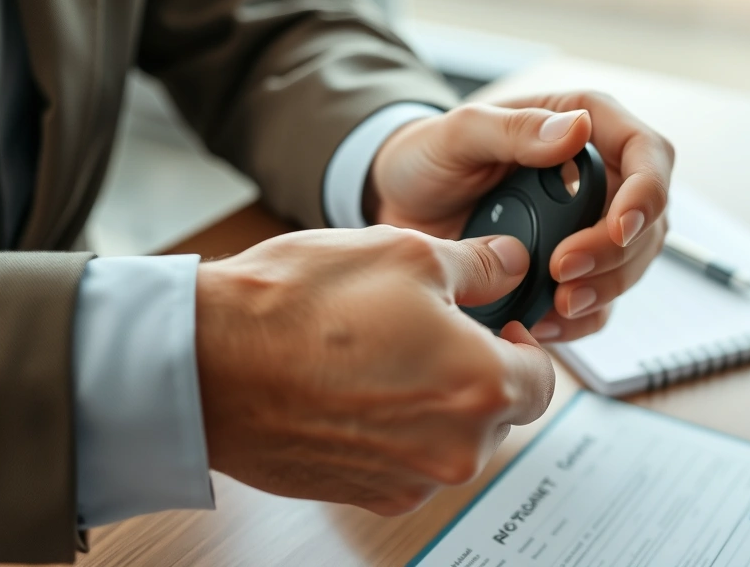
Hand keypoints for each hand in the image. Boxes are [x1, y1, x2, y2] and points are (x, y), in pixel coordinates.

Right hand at [194, 226, 553, 514]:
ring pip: (452, 438)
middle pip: (498, 412)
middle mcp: (455, 448)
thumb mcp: (407, 254)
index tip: (498, 327)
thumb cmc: (299, 308)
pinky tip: (356, 390)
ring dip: (435, 402)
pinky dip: (397, 430)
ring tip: (382, 356)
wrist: (205, 364)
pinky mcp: (366, 495)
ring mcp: (409, 480)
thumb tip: (510, 265)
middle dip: (477, 372)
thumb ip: (480, 265)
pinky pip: (407, 461)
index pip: (543, 378)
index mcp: (482, 387)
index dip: (524, 346)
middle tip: (430, 332)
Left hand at [369, 91, 673, 342]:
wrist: (400, 207)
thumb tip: (576, 130)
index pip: (648, 154)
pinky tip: (545, 320)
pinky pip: (599, 302)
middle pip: (648, 220)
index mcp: (584, 127)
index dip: (646, 193)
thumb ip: (514, 129)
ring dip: (603, 289)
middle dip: (615, 253)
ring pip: (631, 265)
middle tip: (564, 271)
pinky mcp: (572, 270)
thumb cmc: (429, 157)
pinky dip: (580, 318)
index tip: (618, 228)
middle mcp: (598, 177)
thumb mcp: (458, 134)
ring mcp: (588, 227)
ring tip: (557, 302)